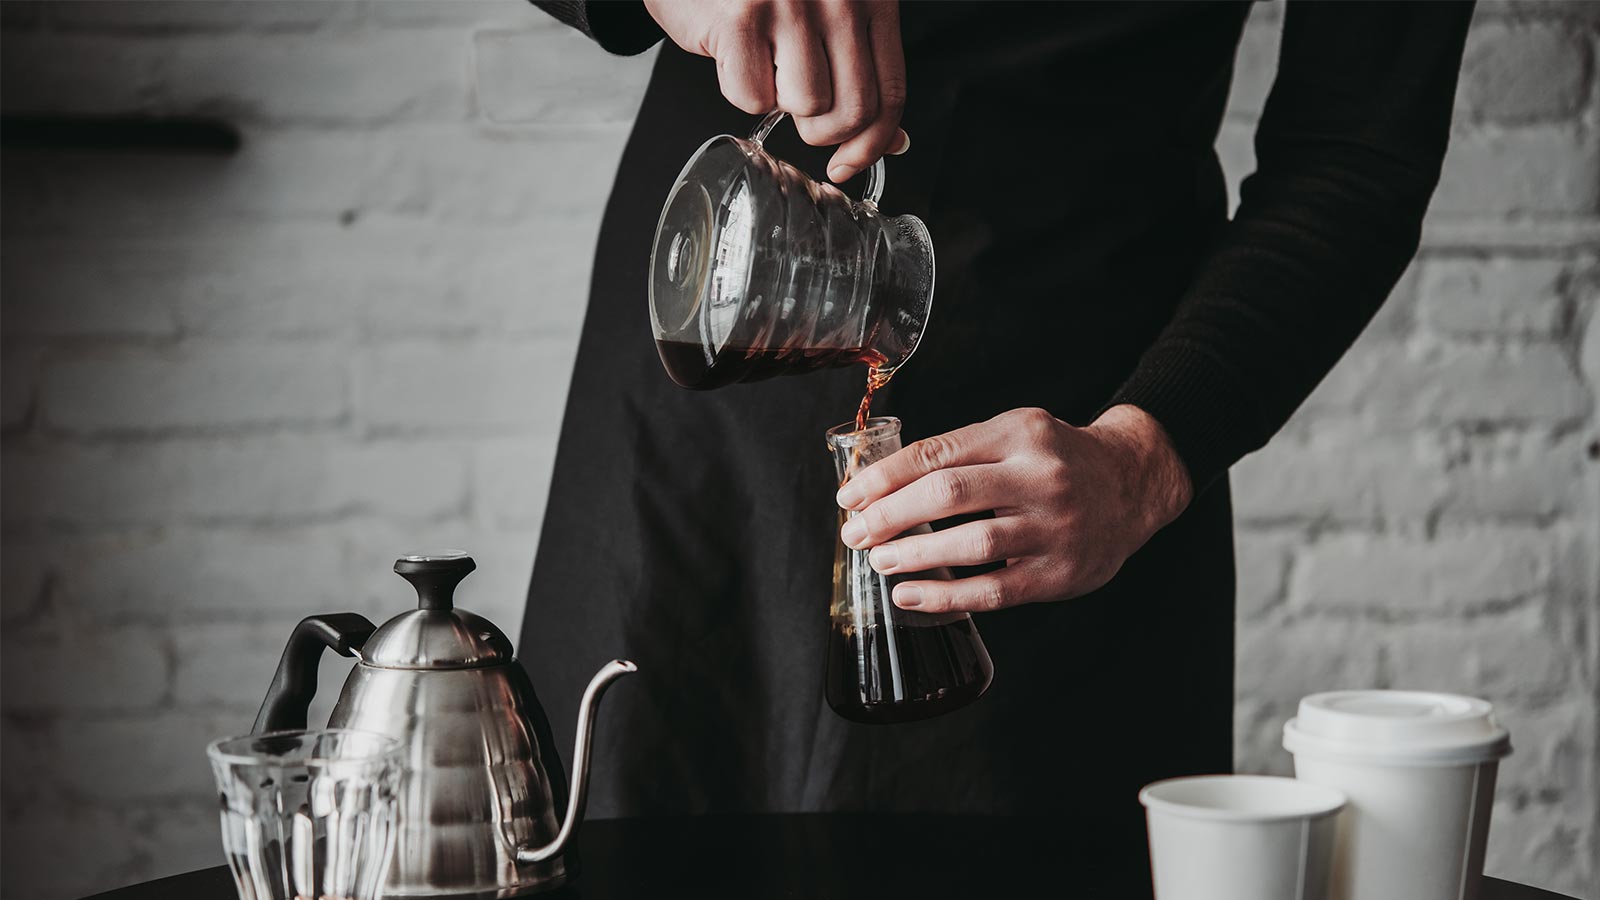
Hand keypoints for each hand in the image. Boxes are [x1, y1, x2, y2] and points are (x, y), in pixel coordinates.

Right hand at [641, 0, 908, 181]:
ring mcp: (791, 4)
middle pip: (853, 110)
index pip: (889, 92)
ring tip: (765, 59)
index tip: (850, 163)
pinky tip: (735, 50)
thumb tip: (893, 140)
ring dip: (779, 99)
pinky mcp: (742, 18)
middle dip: (823, 130)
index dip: (873, 142)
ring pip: (806, 106)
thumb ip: (863, 69)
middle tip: (800, 113)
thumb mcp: (830, 14)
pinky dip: (738, 86)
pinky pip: (752, 97)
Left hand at [834, 405, 1193, 612]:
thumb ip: (961, 452)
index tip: (849, 497)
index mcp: (1019, 433)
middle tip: (855, 533)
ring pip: (971, 543)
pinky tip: (910, 596)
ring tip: (879, 560)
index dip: (883, 477)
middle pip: (947, 493)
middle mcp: (1039, 476)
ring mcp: (1054, 526)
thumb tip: (881, 485)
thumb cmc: (1058, 460)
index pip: (936, 453)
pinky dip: (945, 596)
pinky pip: (994, 590)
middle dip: (890, 515)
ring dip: (914, 555)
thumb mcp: (1017, 433)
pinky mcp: (1059, 572)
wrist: (1134, 484)